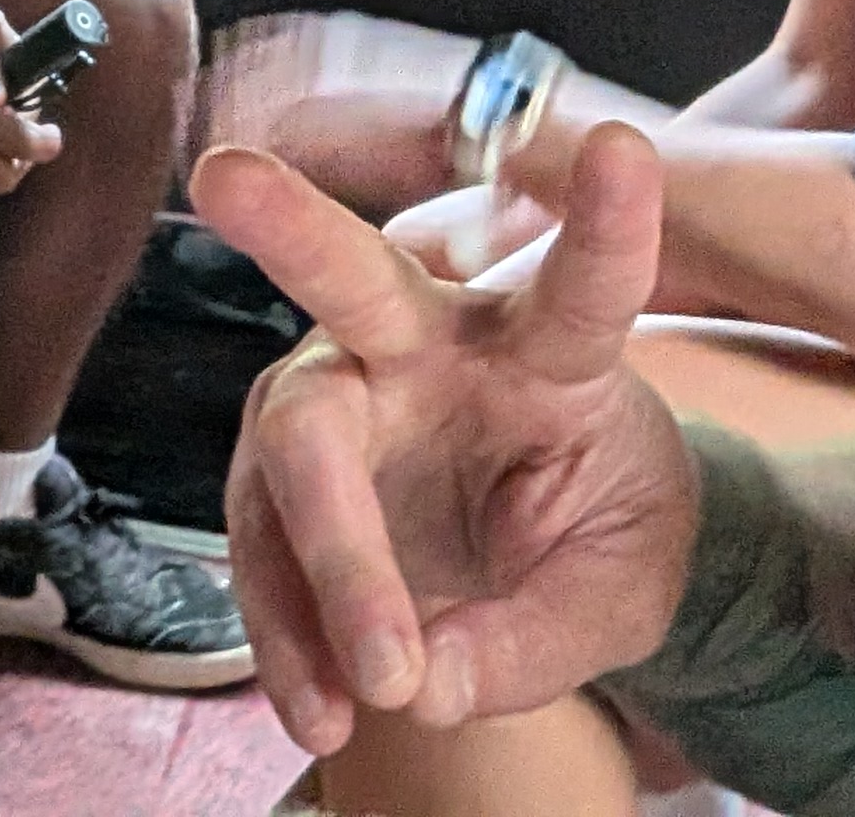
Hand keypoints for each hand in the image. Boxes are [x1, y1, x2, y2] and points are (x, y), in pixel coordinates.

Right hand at [199, 123, 700, 755]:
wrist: (527, 557)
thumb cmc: (588, 530)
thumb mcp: (615, 593)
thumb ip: (539, 635)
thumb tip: (426, 680)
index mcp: (547, 347)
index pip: (584, 289)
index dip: (608, 224)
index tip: (628, 148)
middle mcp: (427, 341)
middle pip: (356, 280)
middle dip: (291, 225)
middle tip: (227, 175)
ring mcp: (340, 394)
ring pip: (301, 448)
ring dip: (333, 568)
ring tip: (379, 682)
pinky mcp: (279, 468)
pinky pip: (264, 545)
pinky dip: (292, 635)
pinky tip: (324, 706)